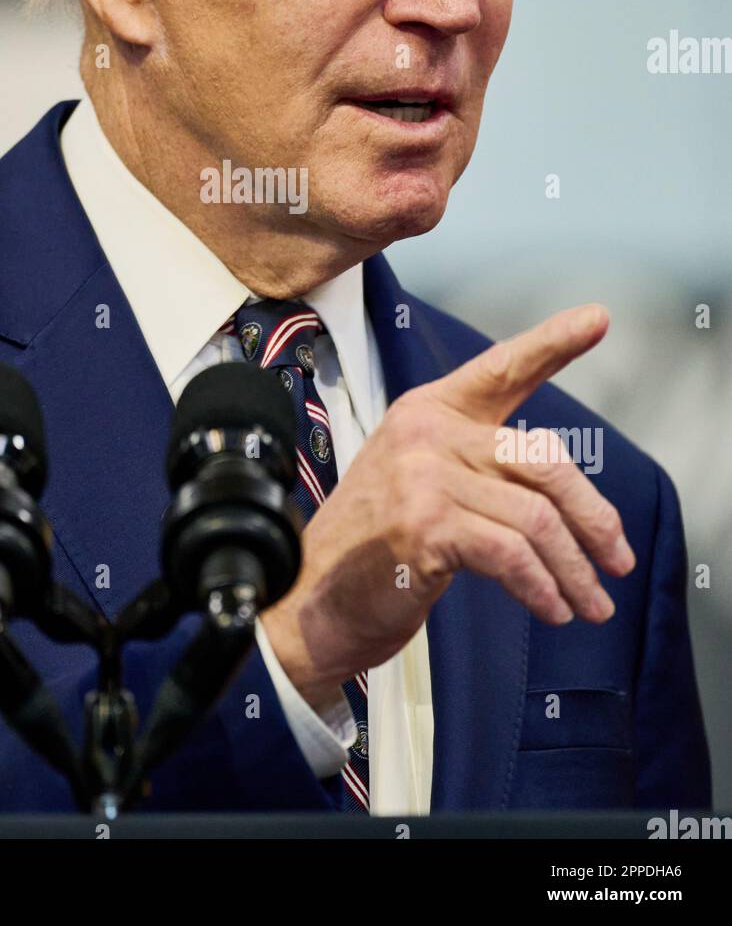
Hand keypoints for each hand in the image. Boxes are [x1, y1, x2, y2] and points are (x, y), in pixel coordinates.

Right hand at [261, 303, 636, 711]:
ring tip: (591, 603)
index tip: (596, 318)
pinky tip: (552, 608)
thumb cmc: (372, 549)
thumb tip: (564, 495)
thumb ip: (478, 468)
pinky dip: (543, 588)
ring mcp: (423, 476)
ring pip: (537, 516)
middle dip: (594, 516)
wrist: (308, 601)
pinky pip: (513, 554)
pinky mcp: (426, 524)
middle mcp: (426, 432)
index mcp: (427, 412)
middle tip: (616, 559)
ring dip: (574, 569)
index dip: (553, 342)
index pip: (500, 368)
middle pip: (543, 460)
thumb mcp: (421, 486)